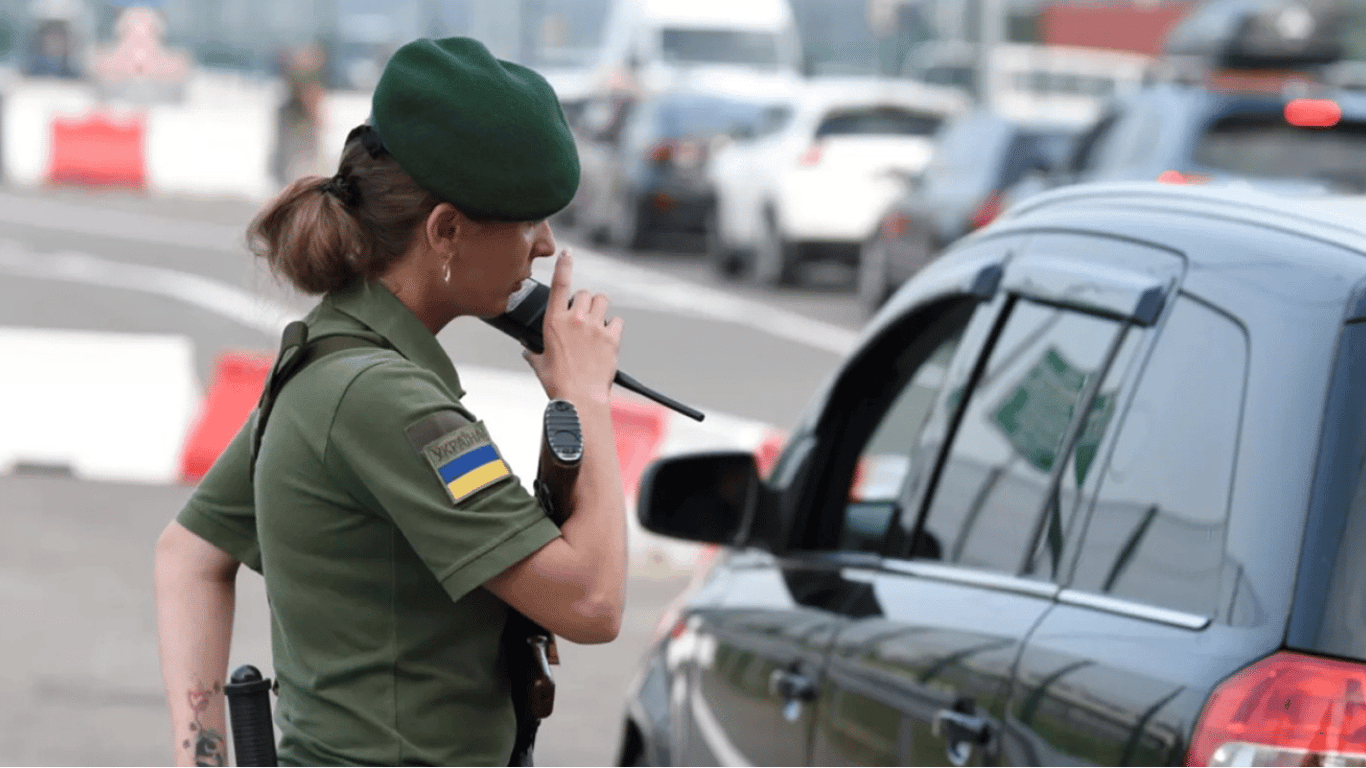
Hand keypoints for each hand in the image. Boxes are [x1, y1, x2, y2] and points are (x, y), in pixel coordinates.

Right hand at [523, 250, 623, 404]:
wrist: (580, 398)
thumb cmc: (558, 383)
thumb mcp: (539, 365)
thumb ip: (533, 353)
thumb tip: (528, 351)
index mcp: (554, 322)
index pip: (560, 283)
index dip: (564, 264)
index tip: (568, 252)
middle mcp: (575, 319)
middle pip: (585, 293)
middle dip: (584, 301)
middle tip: (583, 317)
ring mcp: (595, 327)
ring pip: (602, 301)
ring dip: (600, 308)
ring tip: (596, 322)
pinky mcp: (611, 338)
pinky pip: (618, 321)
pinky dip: (614, 326)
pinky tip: (608, 336)